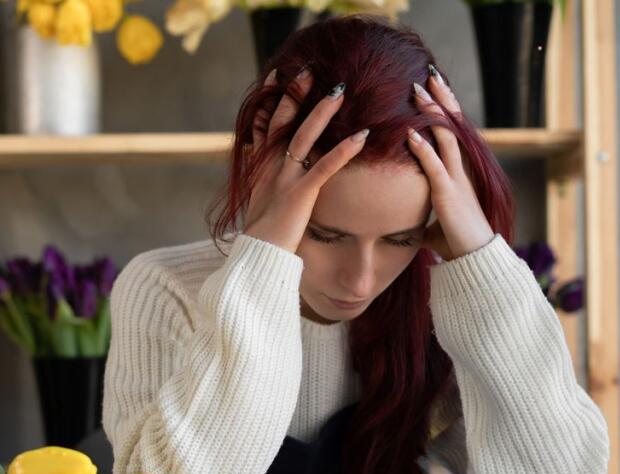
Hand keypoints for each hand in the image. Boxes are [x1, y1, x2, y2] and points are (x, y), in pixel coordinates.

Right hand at [243, 67, 370, 254]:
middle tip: (307, 70)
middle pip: (281, 124)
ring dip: (321, 113)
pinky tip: (362, 137)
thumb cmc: (263, 237)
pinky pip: (325, 167)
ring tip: (339, 92)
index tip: (277, 79)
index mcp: (261, 170)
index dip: (270, 102)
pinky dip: (344, 150)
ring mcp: (285, 180)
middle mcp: (271, 169)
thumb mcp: (261, 204)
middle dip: (293, 96)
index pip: (263, 127)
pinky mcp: (301, 195)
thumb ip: (266, 184)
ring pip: (302, 138)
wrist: (258, 257)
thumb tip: (269, 174)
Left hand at [408, 70, 495, 261]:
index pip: (452, 132)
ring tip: (418, 91)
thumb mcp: (435, 220)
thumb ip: (423, 212)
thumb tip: (407, 221)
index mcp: (458, 172)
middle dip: (441, 98)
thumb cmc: (456, 241)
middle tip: (429, 74)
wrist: (475, 257)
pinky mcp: (448, 194)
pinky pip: (434, 166)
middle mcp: (460, 170)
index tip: (433, 88)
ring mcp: (456, 180)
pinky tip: (409, 133)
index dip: (444, 109)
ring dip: (432, 113)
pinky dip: (422, 148)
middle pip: (452, 125)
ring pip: (445, 137)